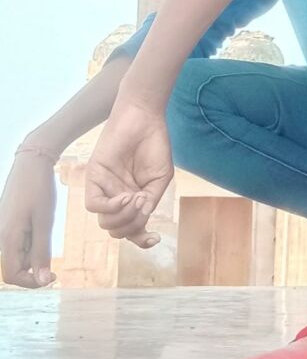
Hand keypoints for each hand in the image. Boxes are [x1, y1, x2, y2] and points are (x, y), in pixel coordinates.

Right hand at [0, 152, 56, 288]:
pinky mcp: (7, 222)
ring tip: (45, 225)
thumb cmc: (39, 190)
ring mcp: (2, 229)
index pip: (12, 276)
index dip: (33, 282)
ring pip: (18, 253)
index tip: (55, 275)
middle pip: (15, 266)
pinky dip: (31, 239)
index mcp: (7, 239)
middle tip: (52, 243)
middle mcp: (0, 236)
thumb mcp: (45, 222)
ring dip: (34, 250)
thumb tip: (43, 281)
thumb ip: (41, 253)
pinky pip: (17, 241)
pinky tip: (40, 222)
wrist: (31, 163)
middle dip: (35, 263)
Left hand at [84, 100, 173, 248]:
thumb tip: (143, 218)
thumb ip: (151, 200)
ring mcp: (105, 189)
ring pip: (105, 222)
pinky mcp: (94, 177)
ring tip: (137, 198)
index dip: (141, 240)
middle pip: (117, 229)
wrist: (144, 118)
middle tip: (144, 205)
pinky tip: (126, 196)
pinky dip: (111, 207)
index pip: (131, 229)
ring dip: (123, 217)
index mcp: (133, 200)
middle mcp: (117, 197)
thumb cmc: (155, 144)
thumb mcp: (160, 178)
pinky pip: (94, 205)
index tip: (156, 238)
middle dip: (132, 226)